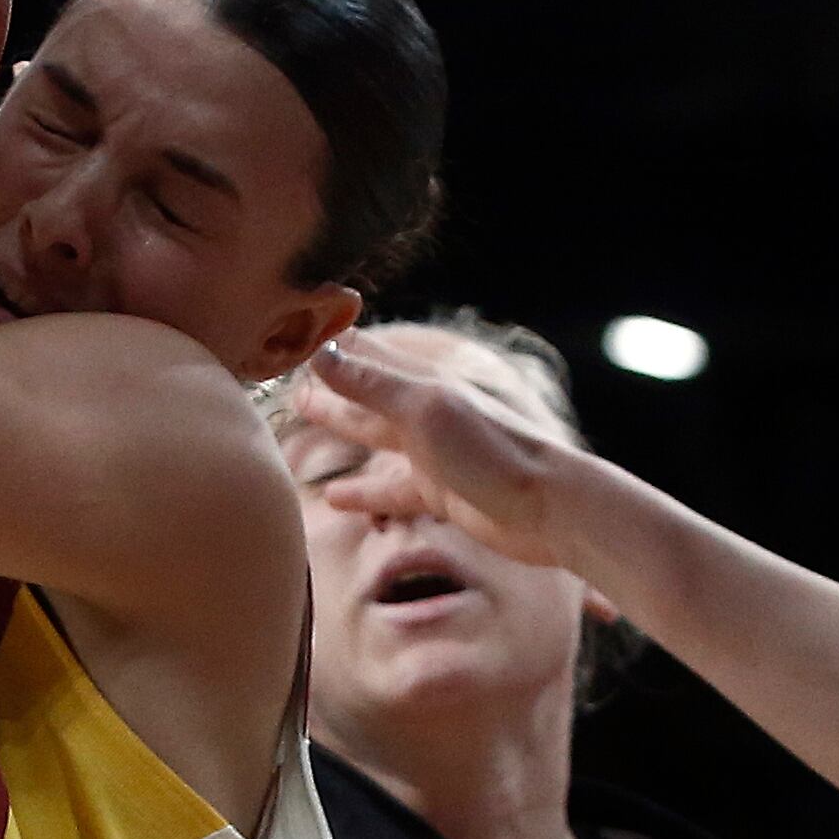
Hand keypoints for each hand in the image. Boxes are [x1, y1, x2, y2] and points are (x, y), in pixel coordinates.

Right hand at [294, 330, 594, 574]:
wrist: (547, 509)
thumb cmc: (492, 452)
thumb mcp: (423, 411)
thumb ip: (371, 384)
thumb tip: (320, 352)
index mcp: (425, 384)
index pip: (371, 355)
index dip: (337, 344)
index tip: (300, 330)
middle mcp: (428, 414)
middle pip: (368, 393)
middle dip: (333, 382)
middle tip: (291, 372)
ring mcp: (434, 454)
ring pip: (376, 438)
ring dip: (343, 428)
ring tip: (303, 418)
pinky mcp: (441, 494)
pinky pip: (391, 490)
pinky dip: (363, 492)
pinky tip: (333, 499)